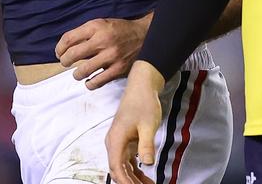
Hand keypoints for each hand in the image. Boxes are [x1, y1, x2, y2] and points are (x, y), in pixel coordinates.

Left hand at [55, 13, 151, 89]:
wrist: (144, 35)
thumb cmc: (119, 30)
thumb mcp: (101, 24)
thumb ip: (84, 33)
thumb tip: (65, 47)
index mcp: (96, 27)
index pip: (69, 39)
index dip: (59, 48)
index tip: (59, 53)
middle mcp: (103, 41)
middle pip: (73, 55)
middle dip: (65, 61)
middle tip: (65, 63)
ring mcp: (111, 56)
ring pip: (83, 70)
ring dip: (76, 74)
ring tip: (78, 73)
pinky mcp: (118, 69)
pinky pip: (97, 82)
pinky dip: (90, 83)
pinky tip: (89, 81)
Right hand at [106, 60, 165, 183]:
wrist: (142, 87)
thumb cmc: (143, 102)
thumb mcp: (148, 124)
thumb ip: (146, 144)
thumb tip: (146, 163)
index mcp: (116, 139)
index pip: (116, 167)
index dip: (125, 182)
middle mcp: (114, 143)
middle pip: (118, 171)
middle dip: (129, 183)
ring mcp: (119, 143)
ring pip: (123, 168)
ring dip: (133, 180)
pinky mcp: (126, 142)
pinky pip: (128, 162)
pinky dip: (136, 172)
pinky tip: (146, 179)